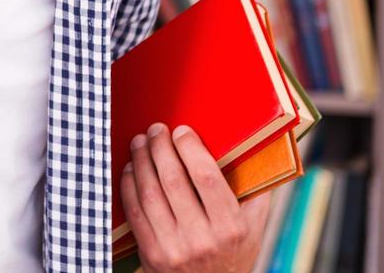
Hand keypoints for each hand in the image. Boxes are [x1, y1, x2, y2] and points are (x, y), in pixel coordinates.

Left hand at [119, 123, 271, 272]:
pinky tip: (130, 169)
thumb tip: (254, 148)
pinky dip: (129, 185)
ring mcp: (174, 248)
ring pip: (150, 193)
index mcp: (231, 227)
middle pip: (173, 180)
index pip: (206, 177)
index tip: (181, 131)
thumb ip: (254, 190)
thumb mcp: (254, 227)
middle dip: (160, 148)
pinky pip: (135, 212)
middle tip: (156, 130)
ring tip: (140, 142)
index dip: (190, 148)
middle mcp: (202, 238)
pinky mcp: (152, 254)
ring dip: (141, 161)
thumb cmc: (235, 253)